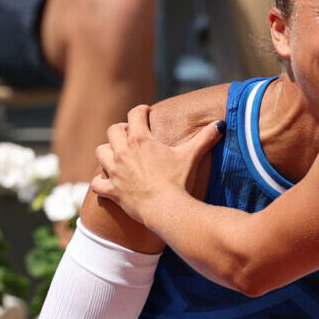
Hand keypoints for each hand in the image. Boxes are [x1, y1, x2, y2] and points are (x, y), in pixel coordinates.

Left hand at [90, 104, 224, 224]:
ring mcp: (115, 172)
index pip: (135, 114)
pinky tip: (107, 181)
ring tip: (117, 155)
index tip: (146, 112)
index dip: (141, 110)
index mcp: (141, 140)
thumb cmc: (179, 181)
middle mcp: (123, 152)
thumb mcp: (192, 156)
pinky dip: (100, 182)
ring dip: (108, 151)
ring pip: (101, 152)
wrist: (167, 208)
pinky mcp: (112, 191)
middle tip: (131, 134)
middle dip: (122, 129)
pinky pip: (97, 183)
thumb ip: (206, 137)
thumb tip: (221, 124)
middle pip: (113, 130)